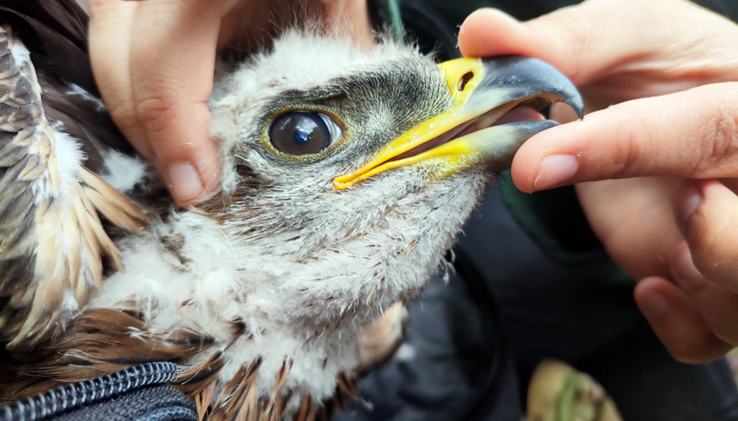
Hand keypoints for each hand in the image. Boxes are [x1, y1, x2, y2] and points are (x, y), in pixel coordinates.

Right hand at [88, 0, 371, 205]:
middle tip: (190, 180)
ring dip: (137, 106)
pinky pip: (116, 34)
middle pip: (115, 63)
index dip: (173, 136)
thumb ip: (334, 57)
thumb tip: (332, 137)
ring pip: (104, 49)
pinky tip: (180, 103)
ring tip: (184, 148)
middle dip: (147, 131)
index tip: (196, 188)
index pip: (160, 66)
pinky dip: (140, 75)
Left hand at [459, 0, 737, 361]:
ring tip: (662, 233)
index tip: (534, 162)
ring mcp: (732, 241)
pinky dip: (679, 327)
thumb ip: (557, 45)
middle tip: (677, 202)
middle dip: (716, 239)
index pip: (713, 132)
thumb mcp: (619, 41)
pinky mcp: (705, 285)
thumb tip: (478, 33)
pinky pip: (709, 338)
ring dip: (695, 282)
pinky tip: (650, 286)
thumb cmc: (660, 67)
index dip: (624, 149)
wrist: (675, 107)